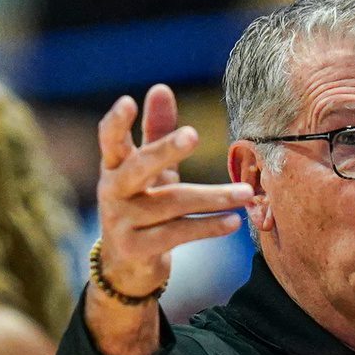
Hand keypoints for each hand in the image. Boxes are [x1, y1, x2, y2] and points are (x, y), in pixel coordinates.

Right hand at [95, 84, 250, 297]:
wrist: (126, 266)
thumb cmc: (142, 205)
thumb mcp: (149, 170)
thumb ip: (156, 131)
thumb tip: (160, 87)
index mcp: (114, 167)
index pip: (109, 140)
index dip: (116, 122)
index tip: (129, 101)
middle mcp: (113, 191)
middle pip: (140, 167)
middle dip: (166, 150)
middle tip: (193, 134)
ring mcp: (123, 222)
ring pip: (171, 204)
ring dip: (212, 198)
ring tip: (245, 193)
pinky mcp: (137, 248)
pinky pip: (178, 234)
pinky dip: (208, 227)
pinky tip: (234, 222)